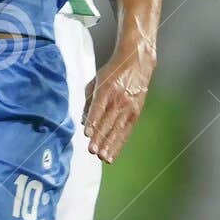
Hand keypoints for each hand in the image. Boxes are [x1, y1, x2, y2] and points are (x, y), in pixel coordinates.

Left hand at [83, 39, 155, 162]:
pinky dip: (119, 142)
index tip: (86, 134)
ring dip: (110, 144)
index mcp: (106, 89)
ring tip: (103, 157)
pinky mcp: (136, 111)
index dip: (92, 122)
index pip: (98, 108)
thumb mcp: (96, 80)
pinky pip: (127, 130)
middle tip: (93, 151)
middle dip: (100, 138)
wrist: (136, 61)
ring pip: (118, 129)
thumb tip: (82, 120)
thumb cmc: (112, 71)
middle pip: (108, 121)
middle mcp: (118, 98)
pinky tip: (113, 152)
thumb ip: (88, 100)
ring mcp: (129, 106)